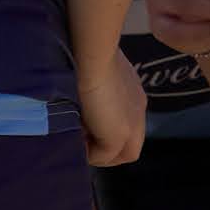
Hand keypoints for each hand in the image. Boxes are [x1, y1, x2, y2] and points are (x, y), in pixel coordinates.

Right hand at [76, 44, 149, 169]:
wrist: (90, 53)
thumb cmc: (85, 52)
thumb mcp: (92, 70)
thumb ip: (93, 86)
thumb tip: (78, 100)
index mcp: (132, 93)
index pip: (125, 123)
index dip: (105, 131)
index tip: (83, 127)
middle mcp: (137, 110)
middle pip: (128, 146)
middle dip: (104, 149)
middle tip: (80, 141)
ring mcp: (132, 123)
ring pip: (119, 155)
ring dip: (95, 153)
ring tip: (74, 141)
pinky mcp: (119, 134)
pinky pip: (103, 156)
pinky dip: (87, 153)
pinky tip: (72, 139)